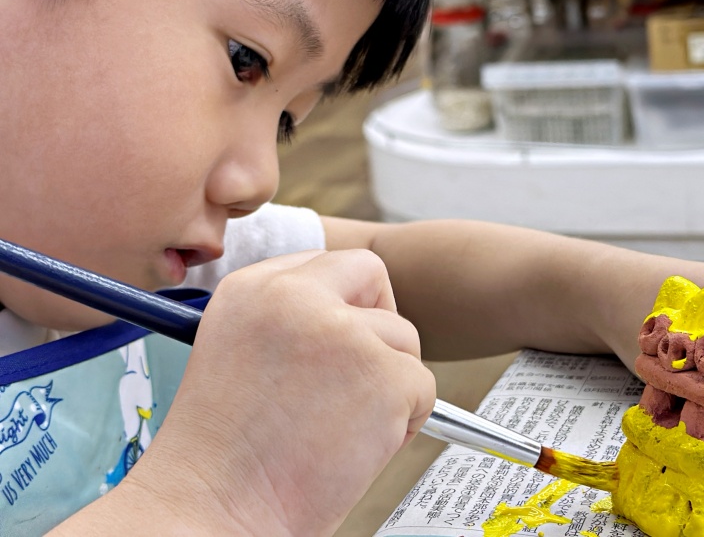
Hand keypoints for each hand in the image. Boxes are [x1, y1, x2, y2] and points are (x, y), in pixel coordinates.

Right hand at [62, 249, 435, 535]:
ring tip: (338, 431)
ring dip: (387, 385)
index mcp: (251, 289)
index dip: (344, 301)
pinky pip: (423, 387)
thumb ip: (289, 322)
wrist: (208, 514)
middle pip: (371, 275)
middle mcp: (294, 296)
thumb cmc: (220, 462)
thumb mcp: (236, 356)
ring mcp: (342, 332)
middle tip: (363, 372)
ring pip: (403, 339)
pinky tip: (353, 451)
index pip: (326, 263)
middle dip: (379, 321)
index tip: (342, 336)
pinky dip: (403, 424)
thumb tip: (348, 315)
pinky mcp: (383, 375)